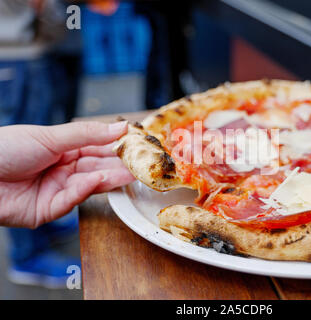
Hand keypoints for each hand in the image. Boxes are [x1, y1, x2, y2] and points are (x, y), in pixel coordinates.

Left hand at [0, 121, 134, 227]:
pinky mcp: (49, 210)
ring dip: (109, 178)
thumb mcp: (51, 136)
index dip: (116, 147)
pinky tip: (96, 179)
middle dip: (119, 166)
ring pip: (90, 185)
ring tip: (130, 173)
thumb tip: (120, 127)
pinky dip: (85, 189)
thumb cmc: (5, 148)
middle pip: (97, 167)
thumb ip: (88, 134)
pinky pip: (72, 199)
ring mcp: (57, 190)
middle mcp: (63, 169)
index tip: (137, 144)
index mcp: (63, 149)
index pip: (97, 148)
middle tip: (142, 164)